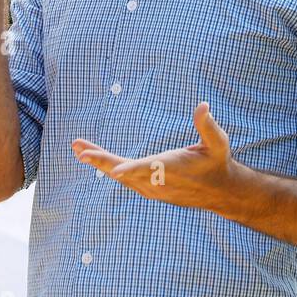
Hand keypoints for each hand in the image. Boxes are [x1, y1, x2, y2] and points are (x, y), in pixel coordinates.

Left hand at [71, 102, 240, 209]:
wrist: (219, 191)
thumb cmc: (217, 162)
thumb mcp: (219, 142)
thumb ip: (208, 125)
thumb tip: (203, 105)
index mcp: (173, 170)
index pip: (150, 170)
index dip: (132, 169)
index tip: (115, 171)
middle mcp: (159, 183)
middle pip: (125, 172)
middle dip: (101, 161)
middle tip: (80, 151)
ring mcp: (151, 189)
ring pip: (120, 175)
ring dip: (98, 162)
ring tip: (77, 148)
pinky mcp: (148, 189)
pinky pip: (123, 178)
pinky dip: (106, 167)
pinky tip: (92, 157)